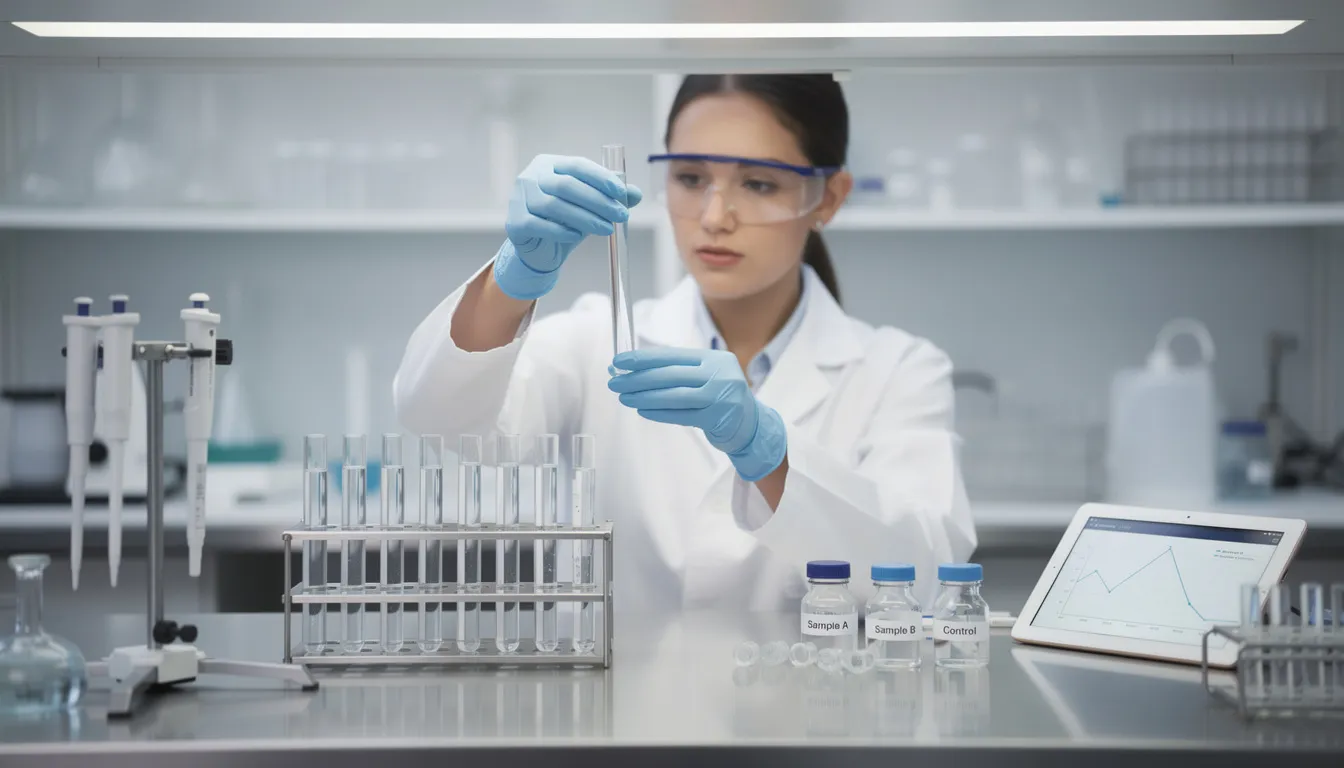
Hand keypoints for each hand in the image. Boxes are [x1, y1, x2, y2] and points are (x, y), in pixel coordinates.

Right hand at [493, 154, 643, 299]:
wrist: (539, 249)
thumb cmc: (564, 220)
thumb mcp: (590, 207)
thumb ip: (610, 197)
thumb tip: (636, 194)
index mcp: (549, 164)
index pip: (577, 165)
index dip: (601, 178)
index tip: (623, 193)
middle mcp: (530, 177)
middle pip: (567, 185)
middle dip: (598, 201)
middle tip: (620, 215)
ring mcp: (519, 198)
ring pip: (554, 205)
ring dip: (585, 218)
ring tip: (606, 229)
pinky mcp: (514, 222)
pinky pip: (538, 225)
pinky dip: (560, 230)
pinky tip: (576, 236)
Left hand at [608, 348, 786, 481]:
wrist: (750, 425)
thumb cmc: (721, 398)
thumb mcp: (706, 376)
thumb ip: (679, 371)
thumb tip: (635, 369)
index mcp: (714, 358)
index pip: (672, 355)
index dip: (643, 359)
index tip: (620, 362)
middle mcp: (719, 374)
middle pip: (670, 375)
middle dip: (638, 378)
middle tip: (615, 382)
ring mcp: (720, 397)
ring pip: (674, 396)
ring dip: (644, 397)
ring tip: (623, 397)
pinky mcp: (718, 418)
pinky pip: (681, 415)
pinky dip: (659, 413)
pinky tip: (642, 410)